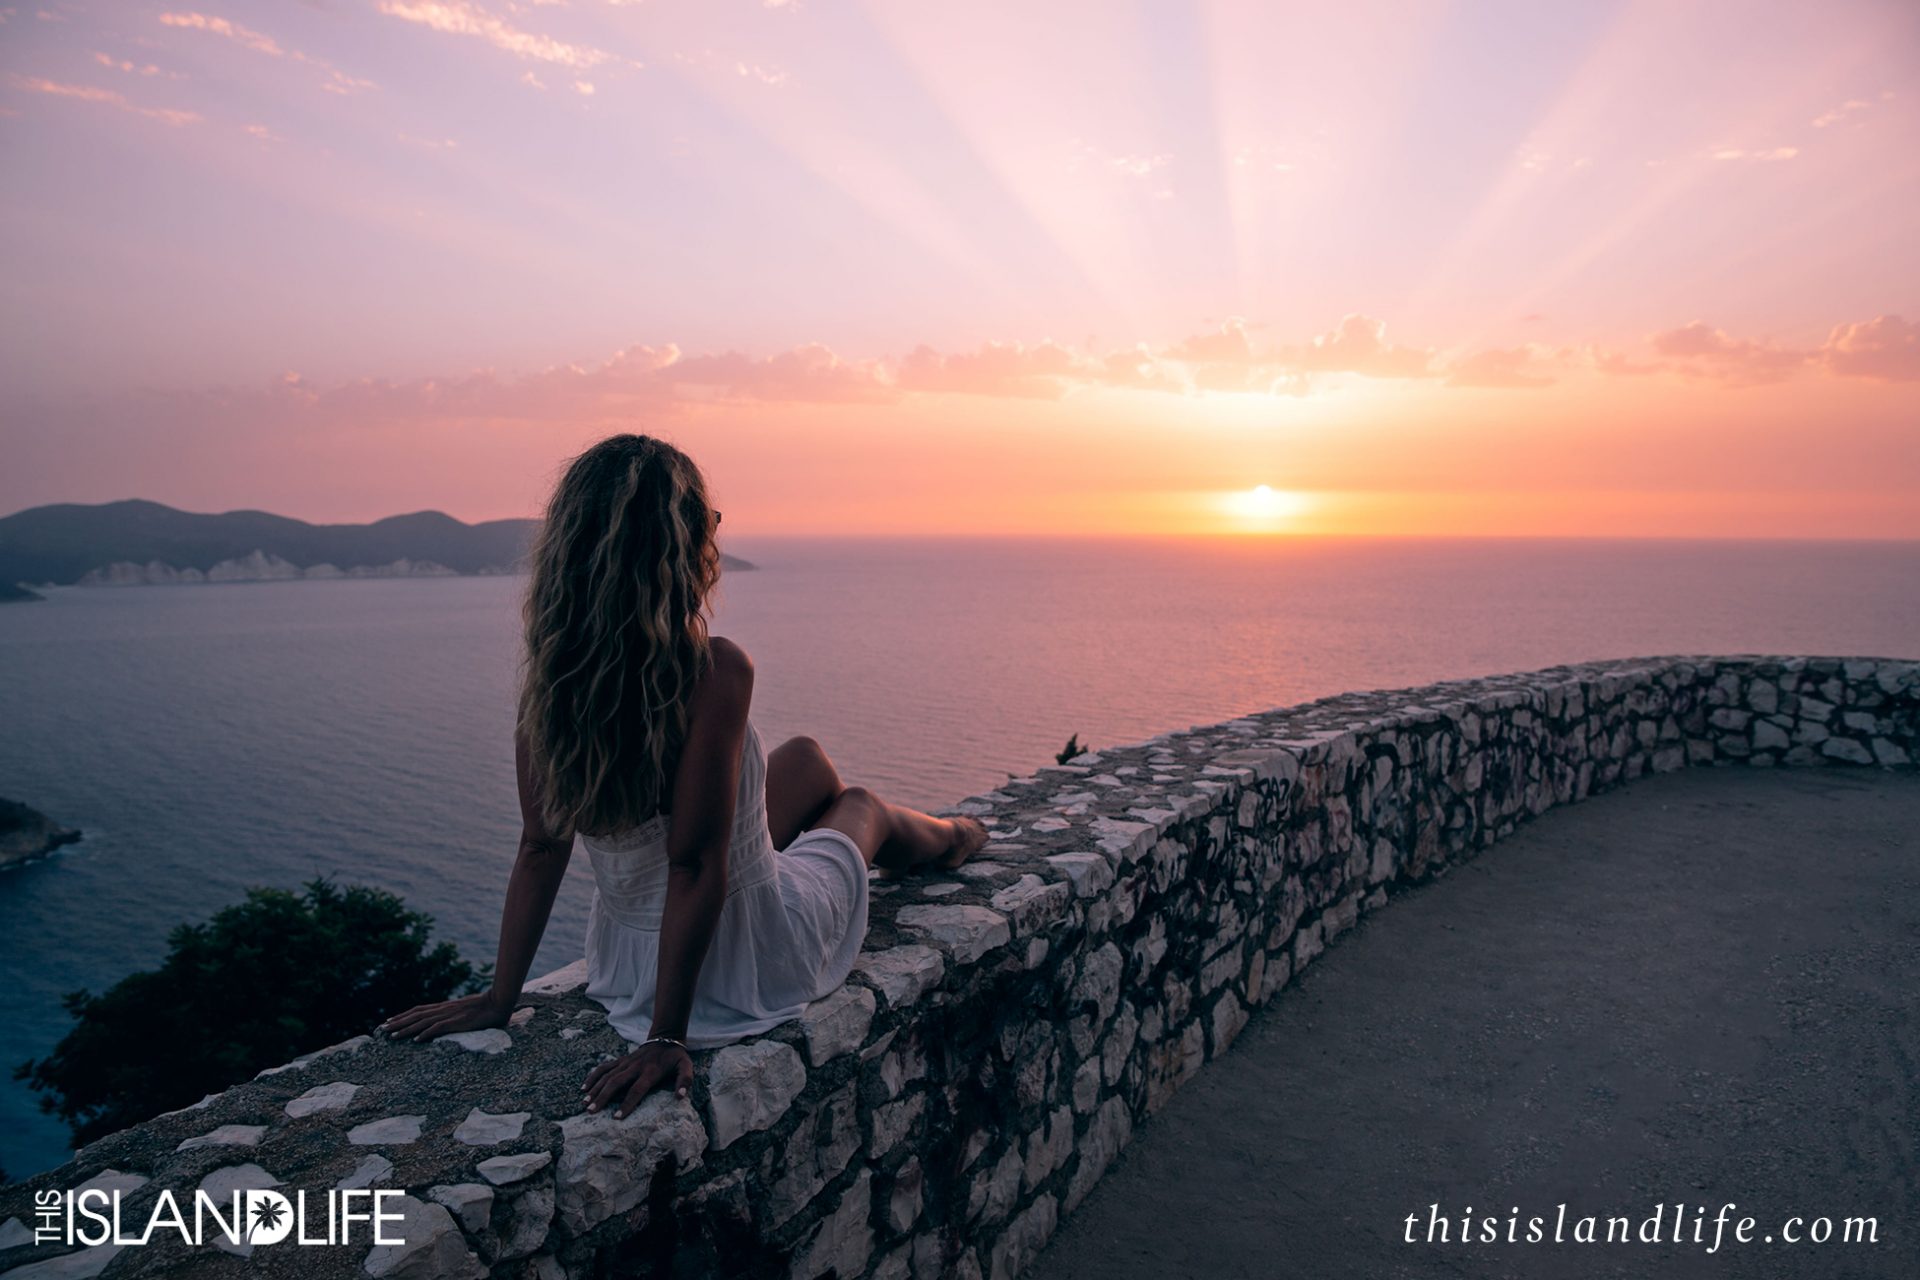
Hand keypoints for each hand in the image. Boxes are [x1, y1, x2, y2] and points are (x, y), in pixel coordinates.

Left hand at [381, 991, 510, 1041]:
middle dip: (398, 1023)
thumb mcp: (465, 1011)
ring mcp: (449, 1015)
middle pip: (415, 1016)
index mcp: (444, 1007)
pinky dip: (425, 1034)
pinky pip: (437, 1028)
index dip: (403, 1015)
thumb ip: (455, 1015)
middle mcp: (443, 1010)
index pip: (418, 1010)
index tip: (390, 1020)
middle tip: (382, 1029)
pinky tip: (415, 1040)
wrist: (498, 1002)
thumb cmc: (485, 1007)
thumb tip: (448, 1021)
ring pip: (421, 1022)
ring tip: (391, 1036)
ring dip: (405, 1029)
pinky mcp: (456, 1022)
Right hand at [583, 1040, 693, 1117]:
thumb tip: (680, 1096)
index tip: (617, 1117)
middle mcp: (635, 1067)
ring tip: (585, 1103)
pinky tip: (584, 1087)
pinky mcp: (621, 1060)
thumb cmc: (675, 1057)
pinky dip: (593, 1076)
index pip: (637, 1089)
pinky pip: (604, 1067)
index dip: (627, 1103)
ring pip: (607, 1075)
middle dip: (603, 1097)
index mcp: (650, 1071)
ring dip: (595, 1088)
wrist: (665, 1037)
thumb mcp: (686, 1066)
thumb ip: (685, 1080)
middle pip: (616, 1082)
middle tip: (591, 1111)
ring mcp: (626, 1062)